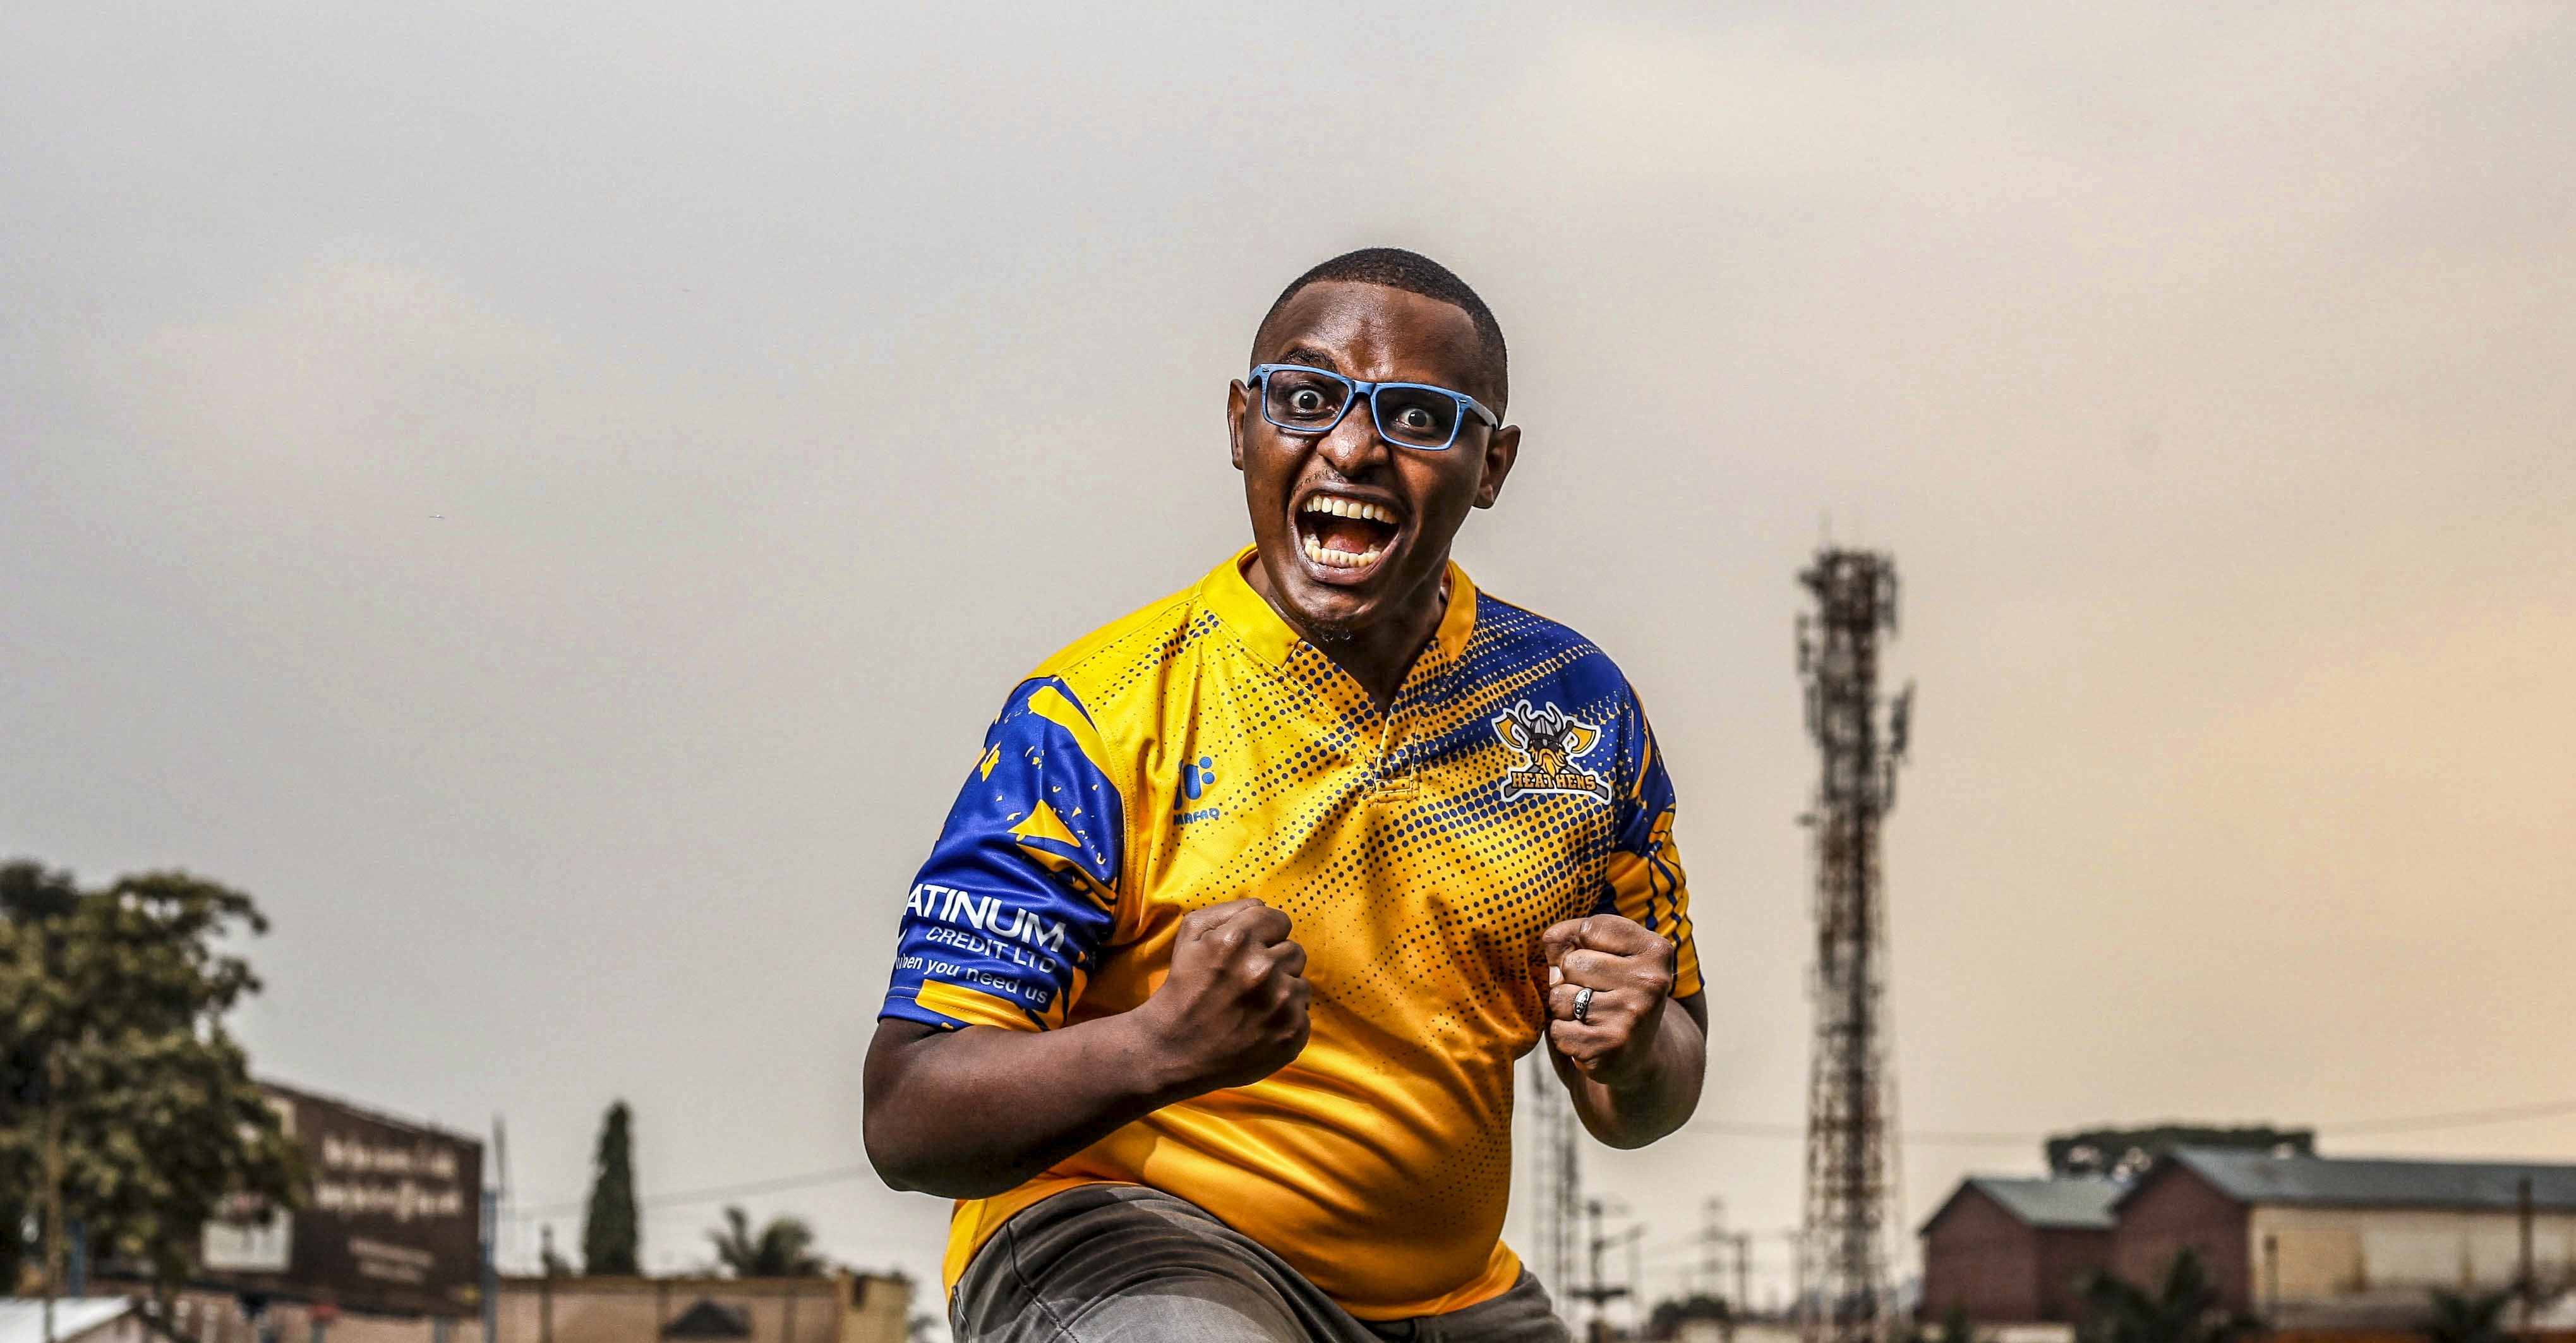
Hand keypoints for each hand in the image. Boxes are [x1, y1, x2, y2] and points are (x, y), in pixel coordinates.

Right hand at [1131, 898, 1310, 1094]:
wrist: (1172, 1050)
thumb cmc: (1182, 989)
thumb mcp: (1190, 936)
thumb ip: (1227, 910)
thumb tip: (1261, 906)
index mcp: (1238, 941)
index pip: (1280, 920)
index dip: (1265, 935)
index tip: (1251, 951)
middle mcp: (1263, 970)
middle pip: (1294, 951)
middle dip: (1274, 963)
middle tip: (1248, 983)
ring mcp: (1281, 1004)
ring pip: (1301, 984)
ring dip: (1282, 992)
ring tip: (1253, 1006)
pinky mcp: (1292, 1034)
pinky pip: (1304, 1014)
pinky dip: (1286, 1020)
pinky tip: (1259, 1027)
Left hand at [1541, 914, 1676, 1088]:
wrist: (1637, 1055)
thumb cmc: (1613, 992)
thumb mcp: (1607, 952)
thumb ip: (1574, 936)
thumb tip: (1551, 948)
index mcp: (1655, 950)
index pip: (1588, 929)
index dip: (1578, 946)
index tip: (1597, 964)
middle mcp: (1650, 982)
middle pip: (1570, 963)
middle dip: (1568, 979)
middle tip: (1594, 995)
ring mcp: (1632, 1015)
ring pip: (1559, 996)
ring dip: (1563, 1008)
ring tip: (1589, 1016)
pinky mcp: (1611, 1046)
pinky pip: (1557, 1029)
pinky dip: (1563, 1035)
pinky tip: (1587, 1038)